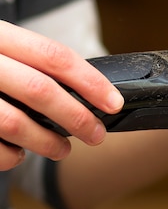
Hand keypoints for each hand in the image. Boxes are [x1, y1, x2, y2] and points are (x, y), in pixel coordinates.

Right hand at [0, 21, 122, 169]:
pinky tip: (20, 153)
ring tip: (63, 149)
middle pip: (40, 90)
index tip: (114, 103)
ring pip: (15, 123)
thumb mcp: (2, 52)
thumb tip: (89, 95)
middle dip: (77, 117)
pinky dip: (13, 156)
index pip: (53, 56)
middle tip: (96, 134)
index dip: (90, 81)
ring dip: (48, 142)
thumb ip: (31, 64)